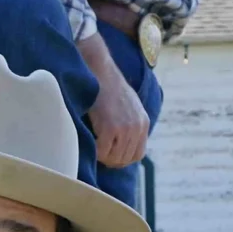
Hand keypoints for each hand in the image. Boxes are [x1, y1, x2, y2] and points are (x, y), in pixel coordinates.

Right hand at [74, 27, 150, 168]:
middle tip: (97, 152)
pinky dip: (94, 151)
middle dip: (110, 159)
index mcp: (143, 123)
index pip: (138, 155)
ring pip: (114, 158)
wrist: (100, 72)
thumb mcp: (129, 106)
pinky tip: (89, 142)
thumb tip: (121, 144)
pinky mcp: (110, 129)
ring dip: (102, 156)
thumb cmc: (108, 87)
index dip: (122, 159)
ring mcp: (125, 129)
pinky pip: (102, 152)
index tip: (110, 155)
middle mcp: (137, 127)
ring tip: (93, 146)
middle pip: (125, 159)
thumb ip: (130, 124)